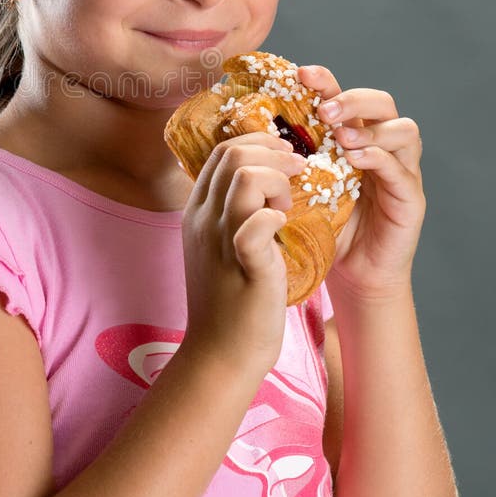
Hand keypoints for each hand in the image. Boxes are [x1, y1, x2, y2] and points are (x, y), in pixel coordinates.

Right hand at [181, 131, 307, 374]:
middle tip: (297, 173)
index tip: (285, 157)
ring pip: (245, 178)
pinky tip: (284, 227)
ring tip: (288, 204)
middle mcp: (204, 219)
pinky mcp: (245, 264)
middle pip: (233, 154)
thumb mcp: (220, 245)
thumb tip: (260, 181)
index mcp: (198, 210)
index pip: (223, 151)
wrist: (221, 353)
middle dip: (274, 154)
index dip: (259, 144)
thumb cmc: (229, 299)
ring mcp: (220, 240)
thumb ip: (232, 211)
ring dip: (277, 180)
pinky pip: (255, 224)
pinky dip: (274, 216)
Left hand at [298, 65, 425, 299]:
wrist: (350, 274)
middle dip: (352, 99)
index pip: (344, 97)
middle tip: (324, 110)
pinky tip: (356, 160)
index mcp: (351, 137)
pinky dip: (380, 159)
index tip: (300, 74)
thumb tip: (238, 131)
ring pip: (403, 129)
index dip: (326, 80)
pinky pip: (402, 169)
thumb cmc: (322, 226)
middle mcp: (380, 147)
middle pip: (382, 103)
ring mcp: (400, 170)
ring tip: (341, 137)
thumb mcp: (298, 186)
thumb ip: (284, 159)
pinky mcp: (411, 198)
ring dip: (370, 128)